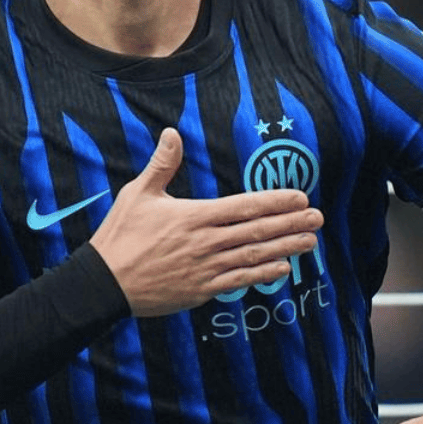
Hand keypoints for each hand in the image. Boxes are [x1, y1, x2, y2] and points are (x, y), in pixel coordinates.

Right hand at [89, 127, 323, 316]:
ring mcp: (206, 268)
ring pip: (254, 256)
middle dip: (290, 223)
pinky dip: (263, 275)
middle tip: (318, 217)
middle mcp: (206, 242)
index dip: (274, 201)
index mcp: (194, 216)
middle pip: (257, 231)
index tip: (299, 197)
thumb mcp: (138, 194)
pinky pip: (239, 281)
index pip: (244, 206)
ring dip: (285, 248)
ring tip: (310, 241)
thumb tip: (172, 133)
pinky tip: (283, 269)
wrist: (104, 284)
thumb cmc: (121, 236)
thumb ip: (161, 164)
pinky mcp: (201, 290)